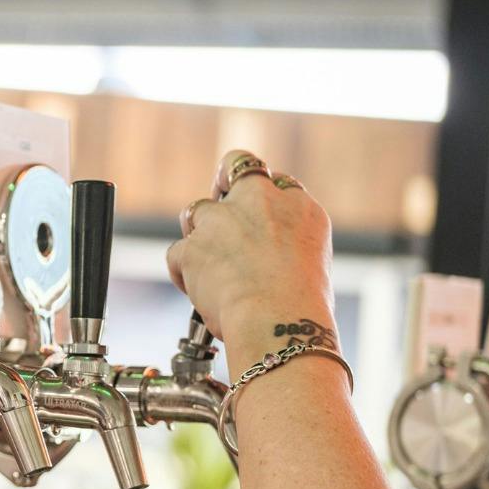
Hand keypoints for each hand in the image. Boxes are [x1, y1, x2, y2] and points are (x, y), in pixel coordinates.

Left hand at [164, 150, 336, 365]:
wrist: (279, 321)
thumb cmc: (300, 307)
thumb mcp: (312, 264)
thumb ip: (284, 243)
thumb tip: (262, 256)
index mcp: (298, 207)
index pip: (276, 182)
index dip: (262, 198)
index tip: (256, 216)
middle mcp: (259, 201)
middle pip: (235, 167)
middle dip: (223, 182)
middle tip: (218, 207)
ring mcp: (221, 220)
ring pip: (196, 210)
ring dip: (198, 234)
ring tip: (210, 267)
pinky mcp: (192, 246)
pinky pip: (176, 253)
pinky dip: (183, 272)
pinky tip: (198, 293)